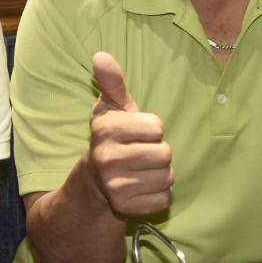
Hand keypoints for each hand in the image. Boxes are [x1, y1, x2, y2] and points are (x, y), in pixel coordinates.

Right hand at [86, 52, 172, 216]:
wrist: (95, 180)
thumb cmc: (113, 137)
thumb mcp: (112, 108)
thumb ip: (112, 82)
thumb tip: (100, 55)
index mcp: (105, 129)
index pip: (157, 127)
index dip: (152, 129)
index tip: (136, 133)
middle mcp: (106, 157)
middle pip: (164, 153)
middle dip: (158, 153)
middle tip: (140, 154)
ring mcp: (114, 185)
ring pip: (167, 177)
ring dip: (160, 174)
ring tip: (141, 170)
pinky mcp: (125, 207)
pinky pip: (164, 198)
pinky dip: (158, 194)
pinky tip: (141, 187)